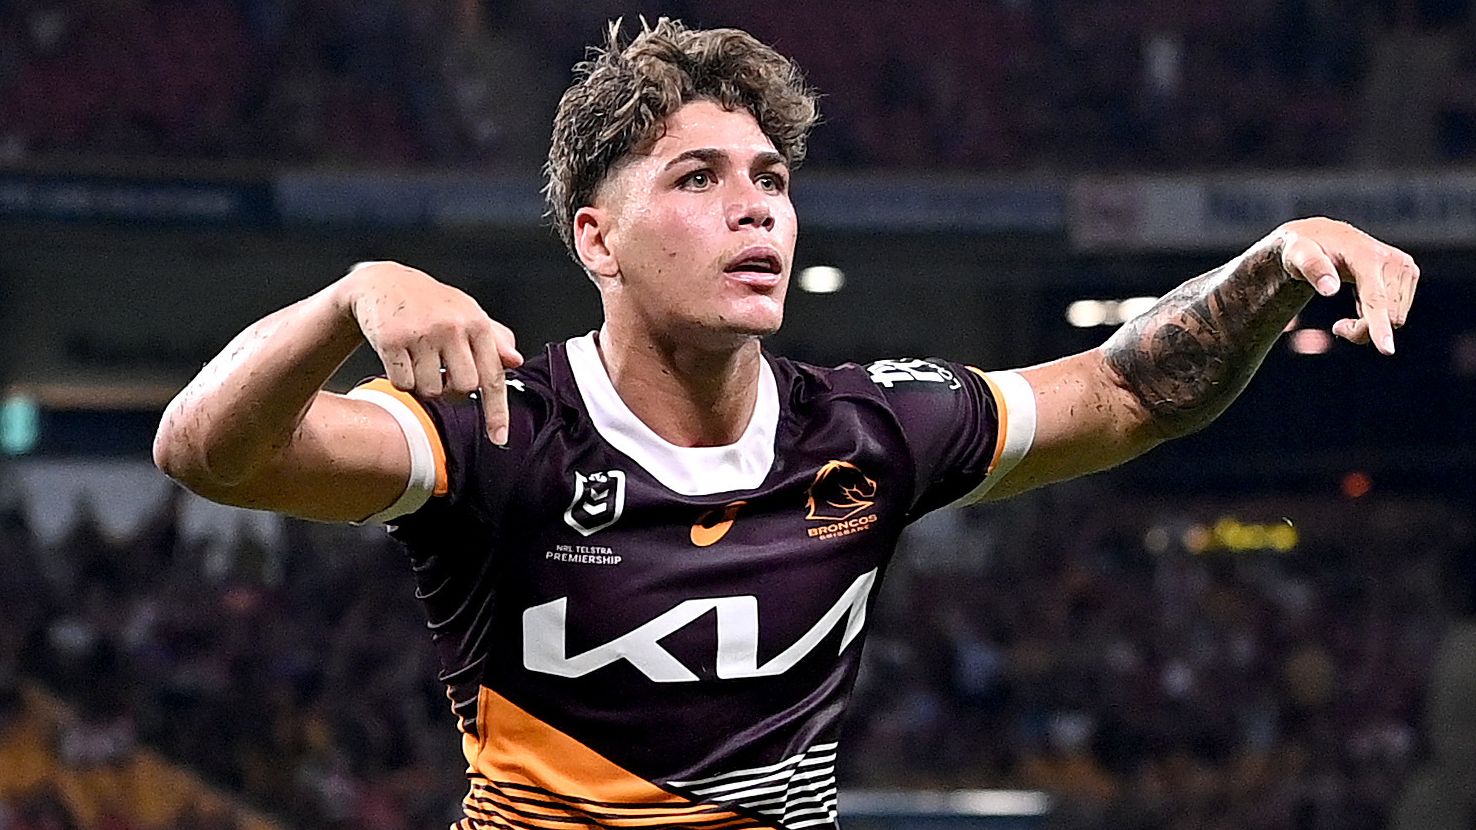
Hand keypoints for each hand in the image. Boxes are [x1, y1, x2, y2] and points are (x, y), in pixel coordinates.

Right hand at [336, 261, 522, 443]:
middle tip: (441, 370)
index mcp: (476, 323)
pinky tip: (401, 359)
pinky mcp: (391, 341)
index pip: (493, 376)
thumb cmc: (431, 302)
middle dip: (452, 389)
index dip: (497, 412)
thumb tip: (515, 361)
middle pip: (463, 389)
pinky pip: (403, 384)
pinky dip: (402, 380)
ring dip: (424, 385)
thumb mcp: (467, 312)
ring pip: (431, 391)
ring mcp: (421, 334)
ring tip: (419, 360)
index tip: (499, 439)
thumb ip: (494, 339)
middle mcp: (451, 327)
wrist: (382, 282)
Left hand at [1273, 217, 1419, 354]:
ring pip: (1395, 318)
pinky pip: (1397, 313)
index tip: (1386, 350)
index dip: (1379, 325)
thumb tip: (1330, 289)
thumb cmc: (1304, 248)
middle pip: (1388, 316)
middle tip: (1338, 327)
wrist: (1322, 236)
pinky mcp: (1408, 274)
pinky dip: (1378, 317)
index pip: (1376, 299)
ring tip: (1346, 315)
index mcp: (1368, 257)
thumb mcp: (1296, 255)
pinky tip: (1361, 303)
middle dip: (1363, 330)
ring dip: (1370, 324)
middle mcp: (1394, 261)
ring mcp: (1405, 267)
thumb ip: (1312, 268)